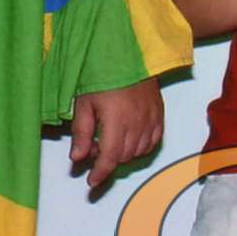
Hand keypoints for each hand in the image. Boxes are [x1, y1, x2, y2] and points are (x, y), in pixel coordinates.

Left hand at [69, 77, 162, 193]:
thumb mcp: (84, 102)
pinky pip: (152, 142)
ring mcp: (151, 119)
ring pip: (138, 152)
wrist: (126, 53)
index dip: (100, 173)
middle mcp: (137, 123)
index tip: (92, 182)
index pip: (109, 158)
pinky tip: (129, 137)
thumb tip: (77, 158)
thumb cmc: (102, 74)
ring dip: (123, 153)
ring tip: (111, 136)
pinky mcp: (159, 114)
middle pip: (123, 157)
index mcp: (117, 120)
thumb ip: (82, 132)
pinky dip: (140, 146)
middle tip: (94, 145)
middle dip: (107, 158)